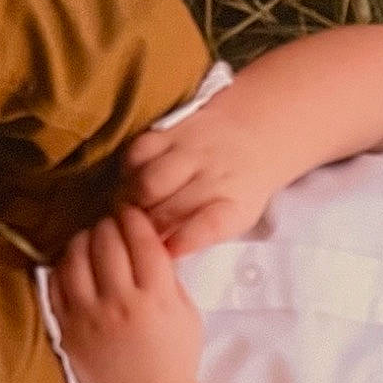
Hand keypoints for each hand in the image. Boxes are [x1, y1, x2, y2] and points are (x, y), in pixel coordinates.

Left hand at [47, 205, 202, 382]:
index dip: (134, 217)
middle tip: (111, 224)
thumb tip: (150, 243)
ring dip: (83, 239)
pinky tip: (74, 264)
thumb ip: (170, 278)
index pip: (141, 239)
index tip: (131, 212)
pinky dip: (64, 265)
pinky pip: (56, 282)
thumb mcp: (187, 314)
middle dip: (109, 223)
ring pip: (76, 255)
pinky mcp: (67, 328)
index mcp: (157, 297)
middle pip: (107, 240)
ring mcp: (89, 315)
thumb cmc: (171, 360)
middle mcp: (121, 303)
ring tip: (91, 240)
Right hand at [119, 87, 283, 256]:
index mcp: (235, 204)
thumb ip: (202, 234)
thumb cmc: (238, 188)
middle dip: (146, 228)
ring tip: (129, 209)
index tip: (166, 251)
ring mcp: (191, 150)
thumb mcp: (235, 217)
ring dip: (131, 202)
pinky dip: (128, 172)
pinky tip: (131, 181)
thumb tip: (161, 252)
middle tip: (134, 234)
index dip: (184, 241)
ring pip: (147, 182)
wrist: (254, 132)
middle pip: (166, 209)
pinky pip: (137, 153)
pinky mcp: (169, 130)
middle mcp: (214, 175)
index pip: (209, 226)